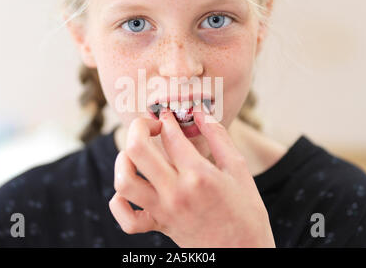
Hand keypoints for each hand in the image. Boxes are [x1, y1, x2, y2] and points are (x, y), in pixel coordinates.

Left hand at [109, 104, 275, 247]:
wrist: (245, 253)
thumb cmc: (246, 211)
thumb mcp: (239, 169)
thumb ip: (219, 137)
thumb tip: (201, 113)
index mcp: (199, 175)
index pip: (170, 135)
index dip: (167, 118)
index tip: (167, 113)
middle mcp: (176, 192)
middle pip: (138, 150)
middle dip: (139, 127)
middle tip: (150, 125)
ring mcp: (164, 211)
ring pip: (124, 181)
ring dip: (123, 160)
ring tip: (135, 154)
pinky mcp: (159, 227)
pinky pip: (127, 220)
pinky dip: (119, 203)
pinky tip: (129, 190)